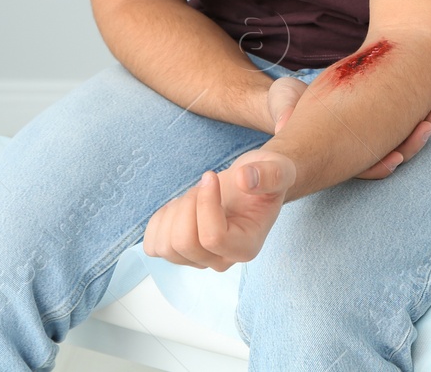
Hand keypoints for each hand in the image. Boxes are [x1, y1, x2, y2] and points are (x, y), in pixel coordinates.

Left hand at [142, 149, 293, 269]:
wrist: (251, 184)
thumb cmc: (264, 178)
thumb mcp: (278, 169)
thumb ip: (269, 175)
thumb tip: (244, 180)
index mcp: (247, 247)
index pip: (213, 238)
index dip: (205, 203)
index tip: (210, 175)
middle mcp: (222, 260)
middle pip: (184, 244)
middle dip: (188, 205)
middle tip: (203, 185)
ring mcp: (198, 260)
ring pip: (166, 247)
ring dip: (174, 212)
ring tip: (193, 196)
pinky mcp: (179, 253)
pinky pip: (153, 246)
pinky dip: (159, 222)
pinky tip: (179, 207)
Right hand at [266, 74, 430, 179]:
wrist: (292, 96)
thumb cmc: (285, 102)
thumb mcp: (281, 100)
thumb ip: (283, 112)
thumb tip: (284, 126)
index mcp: (332, 154)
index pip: (361, 168)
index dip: (380, 166)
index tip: (397, 156)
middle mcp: (352, 151)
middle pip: (388, 157)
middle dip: (411, 145)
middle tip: (428, 124)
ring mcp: (364, 138)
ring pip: (398, 144)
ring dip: (418, 133)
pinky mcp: (371, 123)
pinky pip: (398, 126)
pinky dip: (414, 117)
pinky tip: (428, 106)